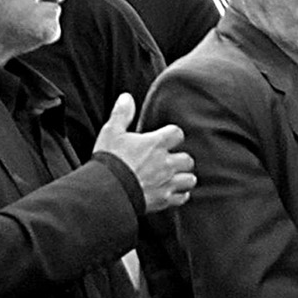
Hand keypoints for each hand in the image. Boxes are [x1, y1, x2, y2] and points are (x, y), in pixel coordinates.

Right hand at [92, 94, 194, 212]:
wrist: (107, 190)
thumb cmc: (109, 159)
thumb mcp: (111, 132)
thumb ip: (122, 114)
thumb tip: (127, 98)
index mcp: (156, 144)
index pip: (177, 133)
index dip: (172, 136)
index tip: (164, 139)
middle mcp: (167, 163)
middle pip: (187, 159)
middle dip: (180, 159)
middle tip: (168, 161)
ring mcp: (167, 182)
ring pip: (189, 179)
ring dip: (183, 177)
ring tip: (173, 177)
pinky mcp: (164, 199)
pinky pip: (182, 197)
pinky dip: (179, 195)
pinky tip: (170, 192)